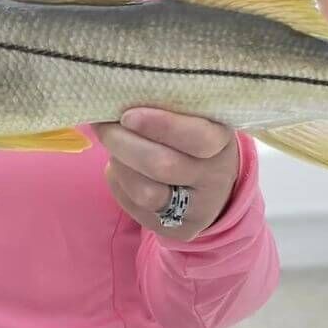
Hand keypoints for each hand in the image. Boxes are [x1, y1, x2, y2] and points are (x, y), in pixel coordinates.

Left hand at [93, 108, 239, 240]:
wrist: (211, 184)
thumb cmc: (190, 137)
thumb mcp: (192, 117)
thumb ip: (164, 107)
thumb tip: (114, 98)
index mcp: (222, 141)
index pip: (197, 138)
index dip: (160, 126)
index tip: (128, 115)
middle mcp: (215, 178)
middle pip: (163, 166)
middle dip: (124, 144)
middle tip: (105, 126)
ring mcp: (198, 209)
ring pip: (146, 193)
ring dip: (120, 166)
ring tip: (114, 148)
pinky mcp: (178, 229)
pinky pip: (135, 208)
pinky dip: (119, 183)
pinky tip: (121, 169)